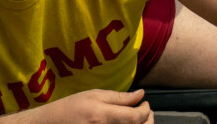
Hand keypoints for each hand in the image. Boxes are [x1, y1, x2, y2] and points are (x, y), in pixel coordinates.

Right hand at [33, 89, 152, 123]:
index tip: (145, 104)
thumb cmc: (69, 109)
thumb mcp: (93, 95)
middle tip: (145, 112)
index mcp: (102, 117)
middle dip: (147, 121)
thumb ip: (118, 97)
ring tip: (137, 119)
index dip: (146, 110)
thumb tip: (140, 94)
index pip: (135, 118)